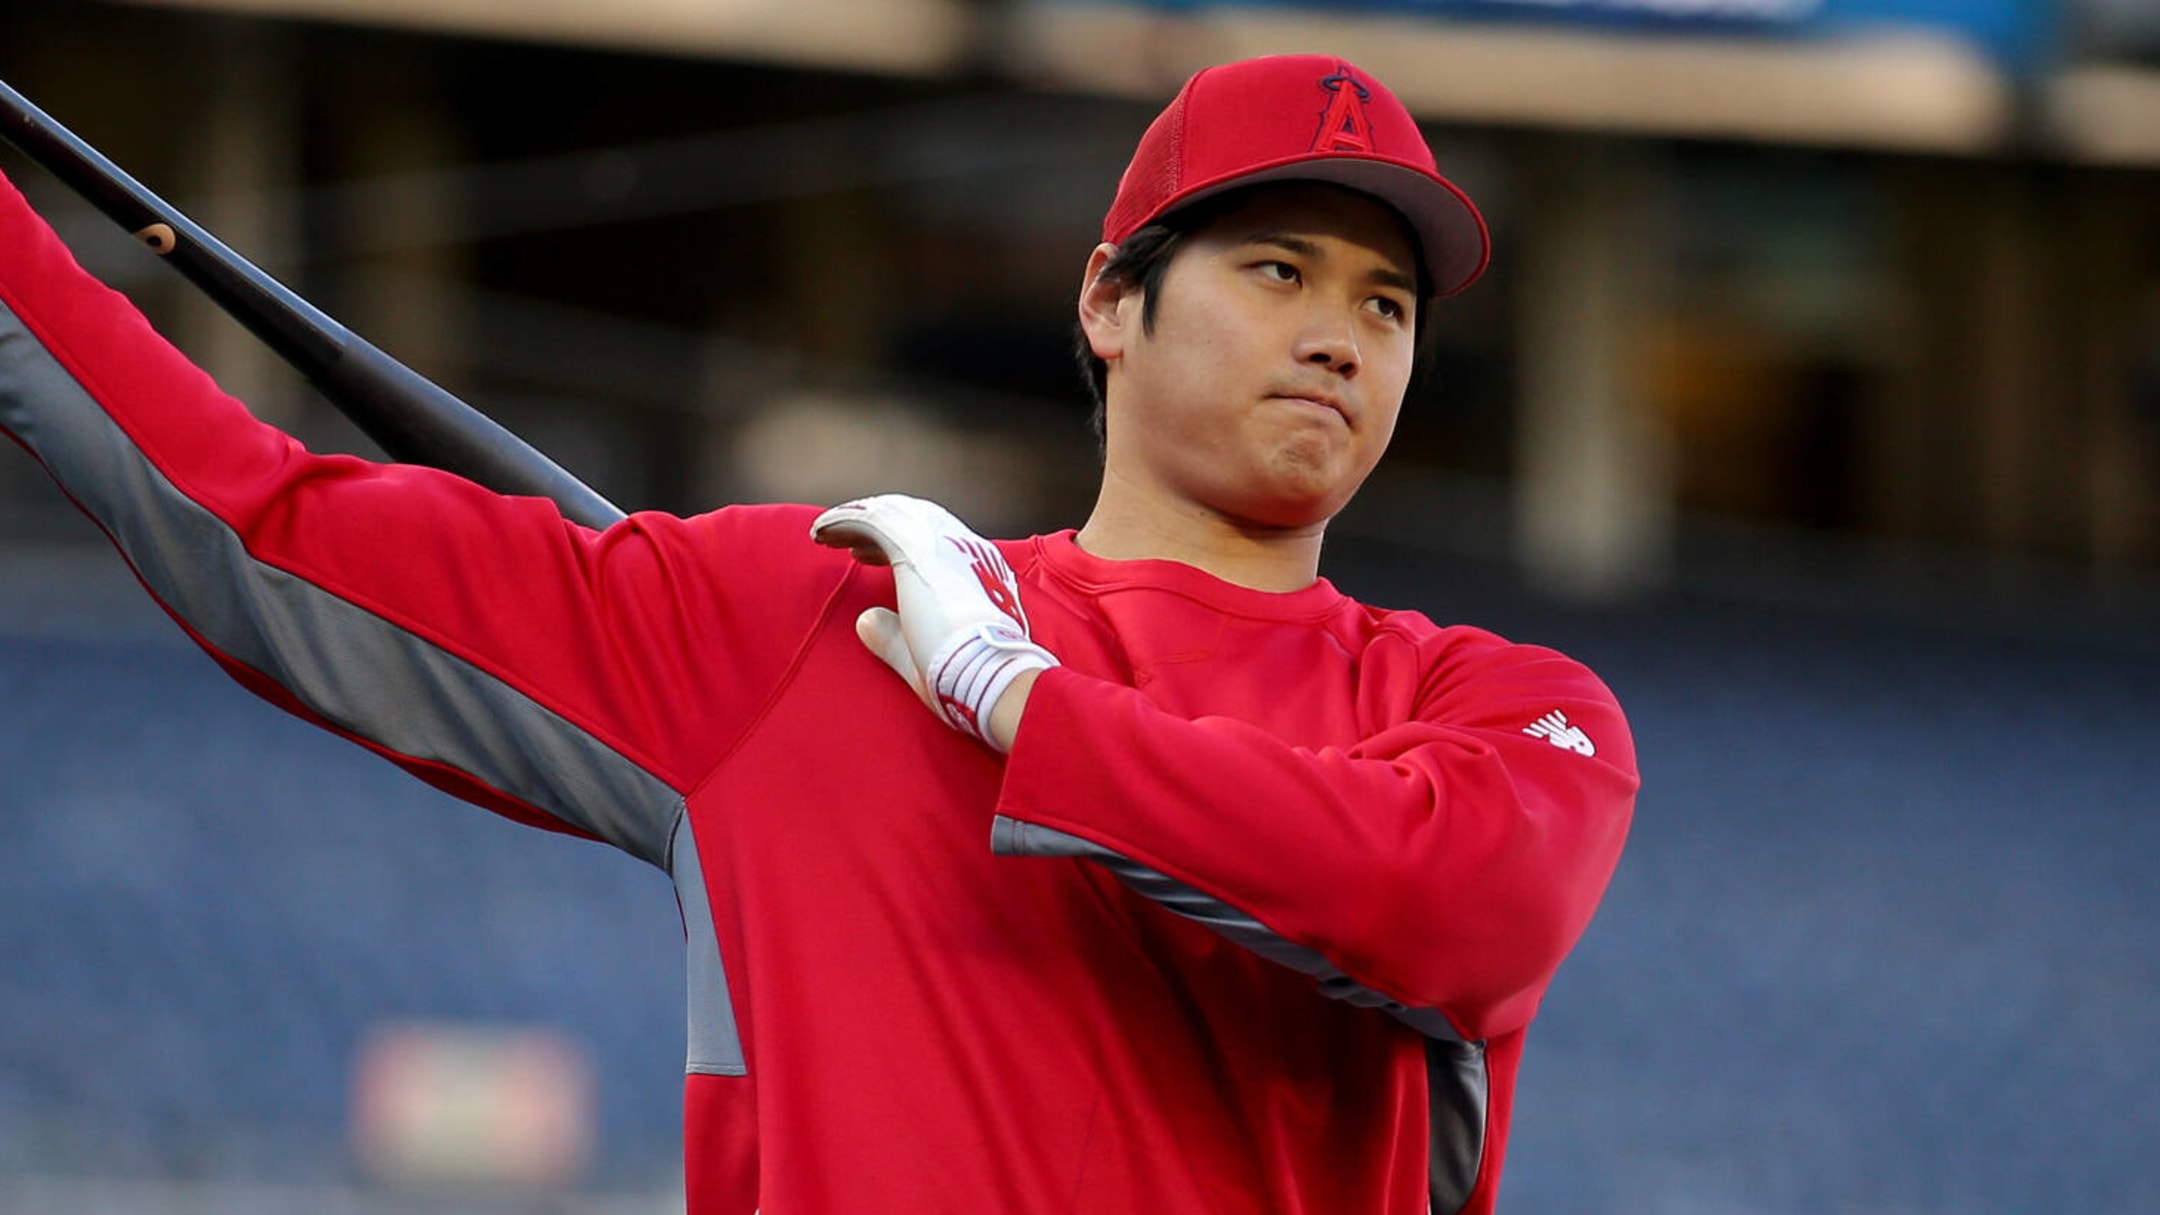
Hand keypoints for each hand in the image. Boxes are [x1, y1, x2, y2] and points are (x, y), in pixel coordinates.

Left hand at [811, 494, 1056, 751]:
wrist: (991, 677)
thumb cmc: (967, 677)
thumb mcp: (923, 654)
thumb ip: (893, 637)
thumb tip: (864, 622)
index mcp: (980, 573)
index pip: (932, 543)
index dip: (894, 546)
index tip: (866, 558)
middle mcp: (966, 551)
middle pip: (912, 520)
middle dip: (875, 527)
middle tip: (845, 541)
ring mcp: (943, 545)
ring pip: (890, 515)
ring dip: (855, 521)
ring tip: (823, 534)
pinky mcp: (916, 548)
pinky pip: (871, 521)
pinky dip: (843, 522)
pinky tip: (819, 533)